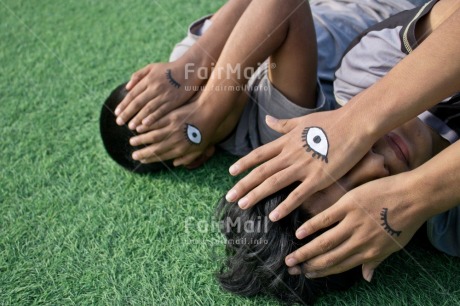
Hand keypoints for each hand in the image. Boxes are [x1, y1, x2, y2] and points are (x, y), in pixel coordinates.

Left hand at [115, 60, 198, 129]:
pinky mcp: (173, 101)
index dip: (124, 104)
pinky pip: (161, 111)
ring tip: (131, 127)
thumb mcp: (152, 67)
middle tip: (119, 123)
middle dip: (127, 113)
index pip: (133, 94)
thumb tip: (127, 87)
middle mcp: (154, 87)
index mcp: (148, 79)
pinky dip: (152, 118)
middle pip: (138, 102)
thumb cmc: (170, 69)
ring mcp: (164, 95)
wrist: (189, 70)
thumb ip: (138, 76)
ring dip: (138, 118)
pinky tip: (145, 124)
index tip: (117, 113)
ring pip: (148, 108)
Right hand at [128, 100, 214, 166]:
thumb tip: (176, 164)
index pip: (163, 156)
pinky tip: (139, 128)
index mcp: (181, 149)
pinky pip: (155, 123)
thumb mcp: (200, 148)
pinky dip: (146, 126)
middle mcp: (175, 141)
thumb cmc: (206, 131)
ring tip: (132, 141)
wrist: (209, 113)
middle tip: (133, 155)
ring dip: (141, 140)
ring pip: (152, 136)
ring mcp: (172, 129)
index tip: (142, 160)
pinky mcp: (171, 117)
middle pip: (155, 148)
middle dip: (143, 152)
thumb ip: (188, 158)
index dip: (151, 159)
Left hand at [225, 109, 375, 221]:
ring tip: (242, 206)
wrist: (355, 124)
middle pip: (261, 171)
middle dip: (243, 184)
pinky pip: (297, 195)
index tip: (231, 173)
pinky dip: (284, 206)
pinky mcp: (318, 178)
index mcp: (287, 142)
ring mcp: (302, 166)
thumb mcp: (303, 121)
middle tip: (229, 197)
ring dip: (256, 194)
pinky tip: (273, 216)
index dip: (244, 164)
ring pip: (273, 182)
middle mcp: (290, 154)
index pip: (259, 154)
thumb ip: (284, 124)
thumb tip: (268, 120)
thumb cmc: (332, 121)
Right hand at [285, 172, 427, 280]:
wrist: (413, 197)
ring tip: (290, 257)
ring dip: (305, 251)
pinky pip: (326, 219)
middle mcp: (358, 242)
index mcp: (368, 253)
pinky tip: (299, 233)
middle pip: (328, 258)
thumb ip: (375, 262)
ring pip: (324, 242)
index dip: (321, 272)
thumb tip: (366, 278)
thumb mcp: (393, 246)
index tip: (307, 274)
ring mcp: (353, 224)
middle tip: (291, 268)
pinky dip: (311, 227)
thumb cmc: (405, 221)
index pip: (340, 266)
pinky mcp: (349, 206)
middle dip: (308, 265)